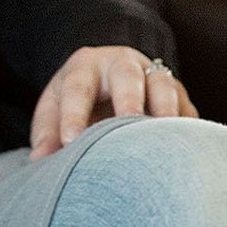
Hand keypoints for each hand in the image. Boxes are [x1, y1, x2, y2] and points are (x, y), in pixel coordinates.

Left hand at [30, 44, 195, 156]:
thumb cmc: (77, 98)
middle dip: (129, 99)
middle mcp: (122, 65)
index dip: (73, 114)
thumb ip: (47, 132)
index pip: (77, 88)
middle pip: (127, 76)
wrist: (108, 76)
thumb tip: (40, 161)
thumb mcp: (54, 107)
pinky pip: (186, 107)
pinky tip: (185, 148)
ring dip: (165, 110)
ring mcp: (153, 77)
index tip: (70, 140)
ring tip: (164, 139)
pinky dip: (186, 127)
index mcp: (85, 67)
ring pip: (164, 85)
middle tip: (128, 122)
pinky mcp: (178, 94)